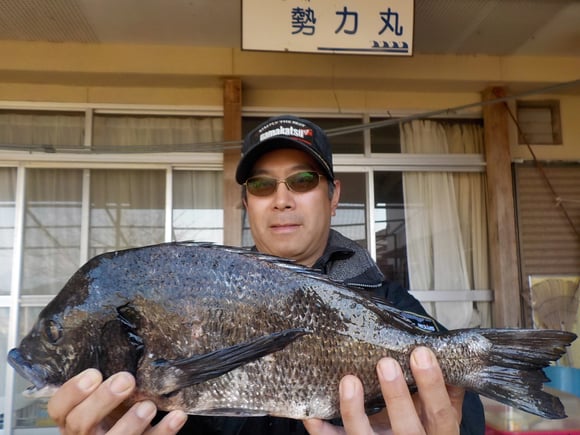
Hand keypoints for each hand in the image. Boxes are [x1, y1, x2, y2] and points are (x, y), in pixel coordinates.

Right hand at [47, 369, 186, 434]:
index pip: (58, 408)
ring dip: (132, 423)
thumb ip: (106, 385)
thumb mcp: (103, 401)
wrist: (126, 434)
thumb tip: (128, 350)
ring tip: (149, 406)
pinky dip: (164, 431)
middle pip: (80, 423)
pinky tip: (177, 416)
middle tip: (126, 380)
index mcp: (73, 420)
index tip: (94, 373)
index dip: (72, 392)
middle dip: (102, 400)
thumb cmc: (114, 416)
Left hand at [303, 347, 463, 434]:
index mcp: (436, 432)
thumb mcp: (441, 413)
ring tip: (349, 380)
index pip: (440, 412)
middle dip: (395, 396)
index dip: (432, 384)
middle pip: (406, 429)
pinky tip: (311, 413)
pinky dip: (321, 429)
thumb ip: (447, 388)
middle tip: (385, 363)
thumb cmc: (425, 429)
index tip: (420, 353)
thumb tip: (449, 351)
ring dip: (354, 411)